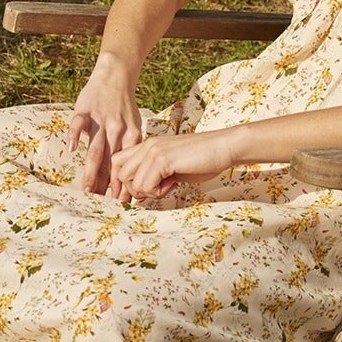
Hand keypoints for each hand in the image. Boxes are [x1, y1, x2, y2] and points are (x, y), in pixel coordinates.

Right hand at [68, 55, 142, 197]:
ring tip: (86, 189)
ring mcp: (100, 120)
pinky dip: (75, 135)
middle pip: (111, 162)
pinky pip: (79, 123)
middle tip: (101, 204)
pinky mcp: (85, 109)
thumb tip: (127, 176)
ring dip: (90, 170)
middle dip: (106, 185)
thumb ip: (129, 148)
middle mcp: (117, 130)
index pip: (126, 165)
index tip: (120, 204)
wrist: (116, 74)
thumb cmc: (123, 105)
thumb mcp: (134, 125)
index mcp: (131, 135)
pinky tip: (71, 150)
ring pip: (96, 149)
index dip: (123, 184)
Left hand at [110, 129, 237, 200]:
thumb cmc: (203, 158)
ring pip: (132, 183)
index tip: (137, 195)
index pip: (117, 162)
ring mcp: (153, 151)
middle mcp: (147, 146)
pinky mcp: (162, 160)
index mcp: (148, 145)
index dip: (122, 182)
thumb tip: (139, 194)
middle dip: (135, 190)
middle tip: (157, 190)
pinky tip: (173, 184)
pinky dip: (159, 192)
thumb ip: (154, 174)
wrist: (224, 147)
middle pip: (120, 174)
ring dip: (149, 192)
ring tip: (168, 186)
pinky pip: (146, 186)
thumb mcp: (172, 166)